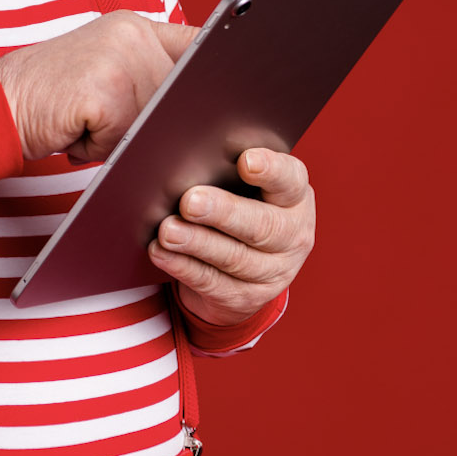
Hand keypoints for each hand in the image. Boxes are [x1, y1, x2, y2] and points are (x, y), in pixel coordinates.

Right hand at [0, 11, 198, 161]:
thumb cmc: (48, 96)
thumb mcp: (102, 67)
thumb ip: (146, 72)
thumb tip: (199, 104)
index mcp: (134, 26)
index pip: (197, 43)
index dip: (209, 72)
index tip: (217, 88)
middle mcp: (132, 33)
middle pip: (177, 98)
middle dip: (145, 122)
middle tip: (99, 115)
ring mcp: (121, 58)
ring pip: (152, 122)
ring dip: (119, 137)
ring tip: (84, 120)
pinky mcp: (106, 90)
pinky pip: (124, 139)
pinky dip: (97, 146)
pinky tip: (73, 128)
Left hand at [148, 148, 314, 329]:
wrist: (248, 267)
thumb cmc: (240, 205)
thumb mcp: (245, 187)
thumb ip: (225, 170)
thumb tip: (184, 157)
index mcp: (295, 197)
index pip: (290, 179)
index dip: (271, 170)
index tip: (245, 161)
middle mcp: (292, 235)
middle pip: (261, 225)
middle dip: (223, 212)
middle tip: (190, 202)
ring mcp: (273, 271)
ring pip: (235, 258)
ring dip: (198, 243)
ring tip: (168, 230)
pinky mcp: (247, 298)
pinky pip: (212, 283)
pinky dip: (184, 267)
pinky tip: (162, 252)